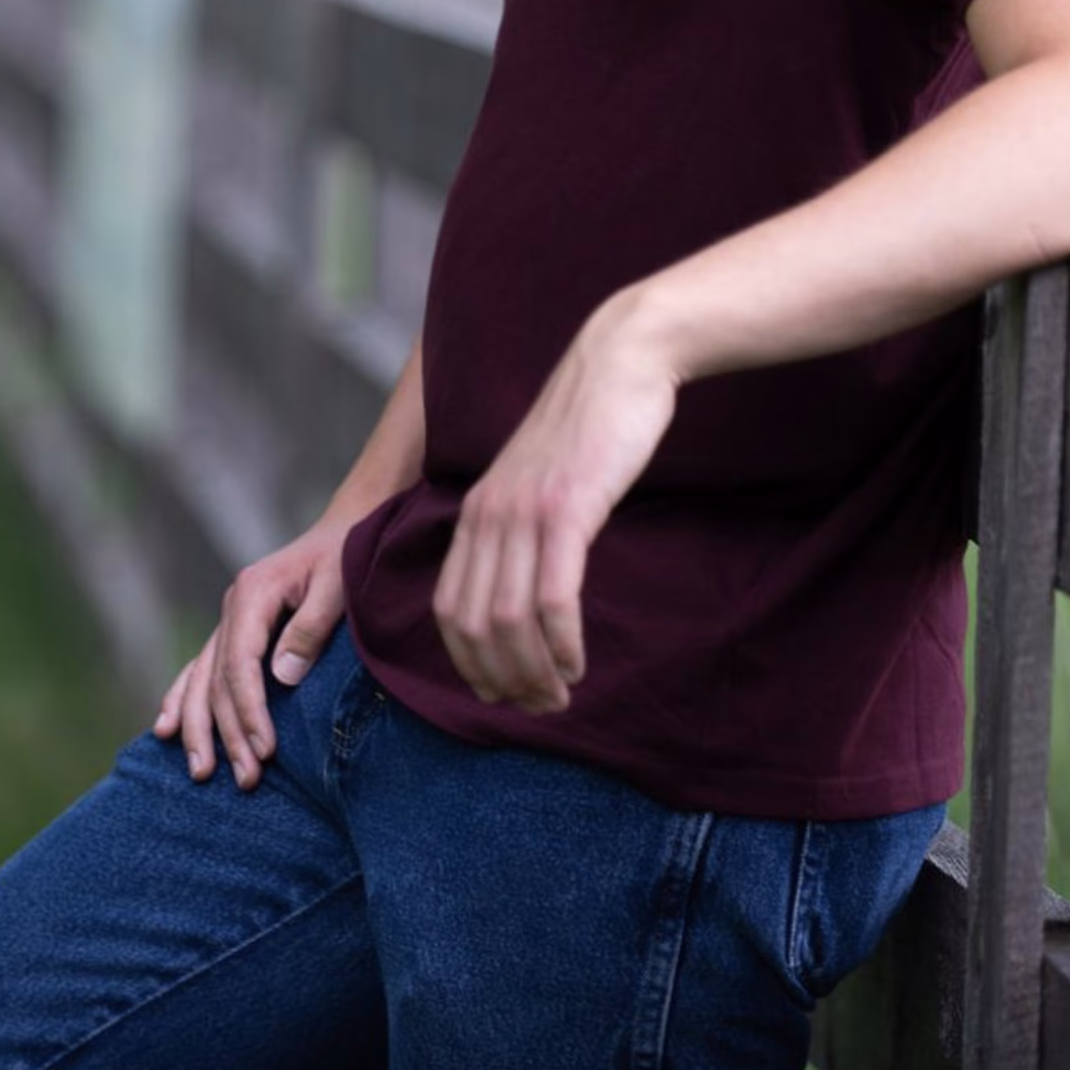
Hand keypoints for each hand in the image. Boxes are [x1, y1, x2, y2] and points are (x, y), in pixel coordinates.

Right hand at [152, 516, 349, 789]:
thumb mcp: (338, 585)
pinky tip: (166, 729)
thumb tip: (281, 678)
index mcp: (253, 593)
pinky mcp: (234, 630)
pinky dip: (182, 699)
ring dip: (199, 729)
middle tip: (247, 780)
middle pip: (218, 681)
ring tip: (202, 773)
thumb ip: (311, 629)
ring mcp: (228, 618)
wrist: (343, 531)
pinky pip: (199, 669)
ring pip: (202, 681)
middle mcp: (232, 607)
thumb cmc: (346, 558)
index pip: (240, 665)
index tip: (265, 751)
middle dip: (228, 734)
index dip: (249, 711)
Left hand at [433, 302, 679, 714]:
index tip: (503, 694)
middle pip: (473, 626)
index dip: (470, 664)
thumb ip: (523, 526)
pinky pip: (553, 597)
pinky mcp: (567, 509)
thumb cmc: (590, 424)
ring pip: (509, 621)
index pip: (450, 609)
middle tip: (538, 707)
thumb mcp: (539, 480)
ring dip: (532, 671)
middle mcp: (488, 515)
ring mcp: (524, 512)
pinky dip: (561, 642)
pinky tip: (578, 662)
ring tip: (559, 697)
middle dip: (501, 680)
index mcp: (475, 511)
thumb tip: (528, 584)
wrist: (620, 361)